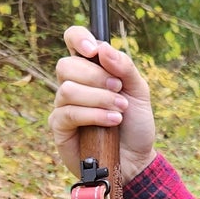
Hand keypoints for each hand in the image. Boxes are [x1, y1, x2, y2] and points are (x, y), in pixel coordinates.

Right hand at [50, 26, 156, 181]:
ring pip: (68, 90)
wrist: (137, 160)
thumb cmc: (135, 124)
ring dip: (99, 98)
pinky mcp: (60, 128)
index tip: (93, 50)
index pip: (73, 39)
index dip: (78, 38)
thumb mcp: (139, 92)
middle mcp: (73, 84)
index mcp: (91, 68)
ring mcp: (63, 106)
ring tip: (120, 111)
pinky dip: (94, 115)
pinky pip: (68, 114)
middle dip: (96, 76)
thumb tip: (102, 49)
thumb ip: (124, 67)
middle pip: (66, 65)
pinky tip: (112, 122)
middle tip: (118, 90)